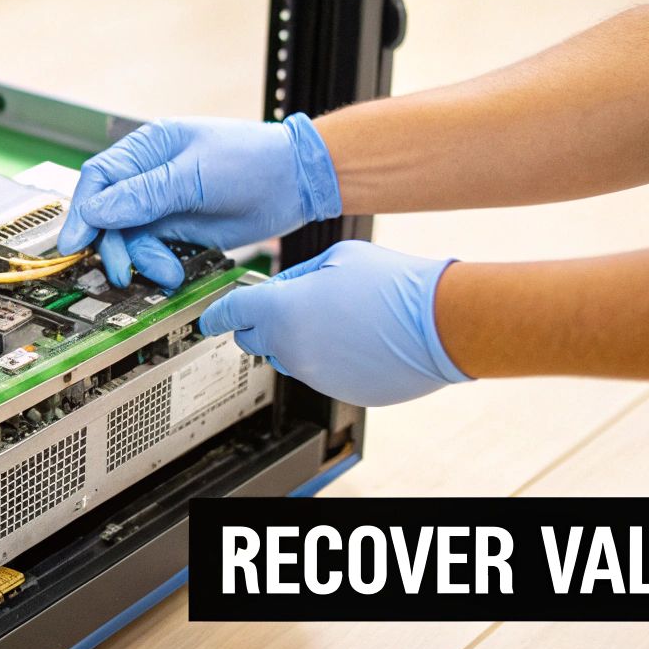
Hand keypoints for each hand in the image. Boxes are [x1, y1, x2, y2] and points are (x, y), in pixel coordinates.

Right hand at [56, 114, 341, 288]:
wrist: (297, 182)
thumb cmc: (251, 161)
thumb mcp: (193, 177)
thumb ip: (144, 195)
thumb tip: (96, 211)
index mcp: (147, 149)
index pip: (99, 179)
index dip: (84, 212)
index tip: (75, 243)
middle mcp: (150, 177)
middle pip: (109, 214)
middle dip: (112, 244)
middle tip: (121, 271)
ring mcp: (165, 204)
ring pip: (130, 238)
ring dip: (141, 259)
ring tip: (165, 273)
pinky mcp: (181, 230)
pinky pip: (154, 250)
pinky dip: (158, 265)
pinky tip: (173, 273)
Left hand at [198, 240, 471, 405]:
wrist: (439, 323)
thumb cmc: (393, 285)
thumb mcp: (336, 258)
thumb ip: (298, 275)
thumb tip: (284, 287)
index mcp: (281, 311)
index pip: (230, 314)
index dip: (217, 313)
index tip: (209, 318)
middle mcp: (291, 349)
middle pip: (252, 341)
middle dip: (259, 324)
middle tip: (284, 305)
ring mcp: (315, 375)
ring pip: (289, 357)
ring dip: (297, 340)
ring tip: (335, 316)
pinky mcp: (339, 391)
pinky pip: (320, 372)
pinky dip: (327, 357)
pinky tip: (355, 337)